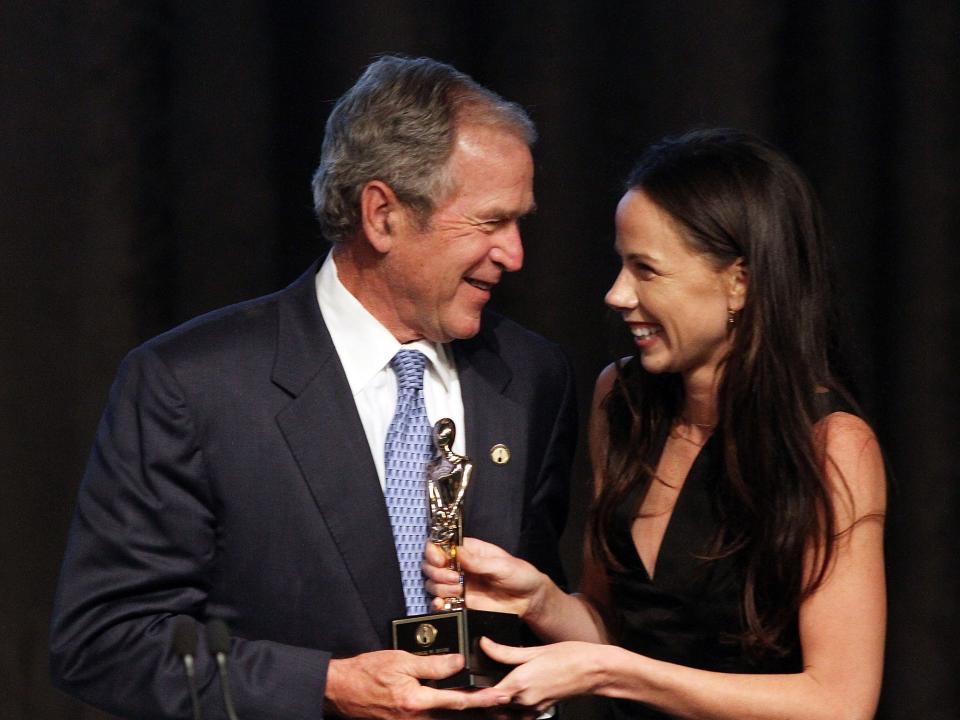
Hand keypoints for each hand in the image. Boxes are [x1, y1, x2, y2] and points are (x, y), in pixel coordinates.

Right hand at [323, 650, 491, 718]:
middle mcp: (417, 718)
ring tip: (492, 709)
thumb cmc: (368, 672)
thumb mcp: (401, 660)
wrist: (342, 689)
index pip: (458, 701)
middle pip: (457, 717)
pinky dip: (451, 714)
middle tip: (507, 707)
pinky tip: (461, 709)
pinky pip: (435, 719)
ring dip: (470, 715)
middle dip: (483, 713)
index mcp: (416, 701)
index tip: (501, 695)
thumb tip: (459, 662)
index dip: (483, 699)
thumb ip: (433, 663)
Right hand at [438, 538, 548, 618]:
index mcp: (469, 550)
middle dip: (437, 572)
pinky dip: (436, 603)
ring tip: (458, 590)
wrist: (529, 600)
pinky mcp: (460, 602)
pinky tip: (442, 604)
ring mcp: (457, 584)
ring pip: (432, 583)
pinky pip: (440, 602)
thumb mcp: (502, 565)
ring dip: (439, 587)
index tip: (440, 560)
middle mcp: (459, 566)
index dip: (434, 551)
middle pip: (431, 565)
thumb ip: (479, 562)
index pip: (440, 544)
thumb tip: (457, 553)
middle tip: (454, 578)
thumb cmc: (520, 575)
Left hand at [470, 638, 609, 713]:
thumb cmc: (567, 656)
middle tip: (472, 686)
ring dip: (496, 703)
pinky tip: (510, 695)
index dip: (473, 693)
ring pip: (505, 711)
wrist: (593, 671)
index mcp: (519, 683)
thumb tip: (484, 643)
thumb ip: (505, 651)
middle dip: (482, 698)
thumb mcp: (533, 650)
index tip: (463, 686)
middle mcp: (524, 699)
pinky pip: (519, 714)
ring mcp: (533, 707)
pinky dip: (511, 709)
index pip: (486, 695)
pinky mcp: (541, 709)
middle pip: (492, 705)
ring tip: (489, 688)